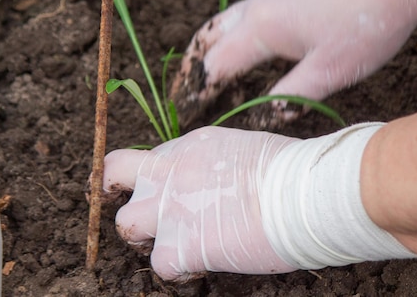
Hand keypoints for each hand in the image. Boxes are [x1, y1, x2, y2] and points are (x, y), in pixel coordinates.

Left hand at [103, 127, 297, 280]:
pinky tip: (202, 266)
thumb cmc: (291, 173)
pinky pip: (160, 265)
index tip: (165, 193)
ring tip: (176, 246)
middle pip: (114, 173)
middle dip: (114, 194)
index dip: (153, 180)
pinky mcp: (181, 245)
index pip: (151, 160)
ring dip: (145, 239)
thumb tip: (218, 187)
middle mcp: (170, 172)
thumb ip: (216, 167)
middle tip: (139, 215)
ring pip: (126, 225)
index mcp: (190, 147)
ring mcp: (170, 208)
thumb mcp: (245, 152)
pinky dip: (178, 270)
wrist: (302, 194)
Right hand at [171, 0, 416, 126]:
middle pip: (206, 40)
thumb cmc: (365, 28)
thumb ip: (289, 98)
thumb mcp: (328, 74)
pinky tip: (236, 62)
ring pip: (220, 26)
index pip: (215, 66)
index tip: (186, 115)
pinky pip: (238, 20)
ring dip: (206, 55)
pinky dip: (226, 43)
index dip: (198, 93)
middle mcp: (255, 8)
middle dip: (190, 71)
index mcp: (262, 28)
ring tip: (200, 83)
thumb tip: (260, 118)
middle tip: (180, 98)